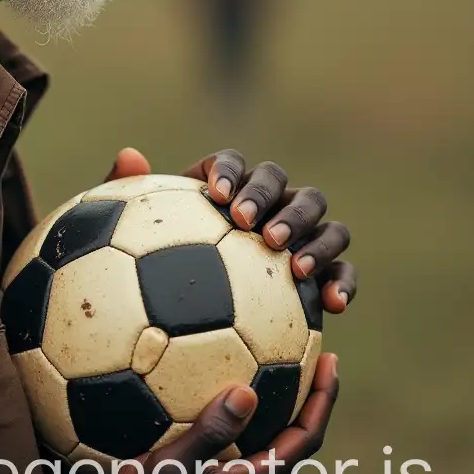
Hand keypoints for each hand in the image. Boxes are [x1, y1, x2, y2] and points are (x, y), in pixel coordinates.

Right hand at [80, 354, 339, 473]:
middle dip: (312, 395)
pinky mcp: (212, 473)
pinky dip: (248, 406)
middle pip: (298, 436)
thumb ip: (210, 433)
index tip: (329, 361)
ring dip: (285, 400)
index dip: (323, 400)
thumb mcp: (172, 465)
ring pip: (273, 436)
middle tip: (314, 353)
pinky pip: (244, 435)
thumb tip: (247, 392)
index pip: (306, 438)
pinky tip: (223, 378)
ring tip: (279, 358)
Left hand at [105, 148, 355, 313]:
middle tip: (253, 227)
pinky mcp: (323, 272)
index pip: (232, 163)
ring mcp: (300, 235)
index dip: (229, 172)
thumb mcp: (133, 240)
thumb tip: (129, 155)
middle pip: (281, 183)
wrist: (191, 317)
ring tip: (293, 265)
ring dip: (312, 235)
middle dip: (269, 200)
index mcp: (225, 186)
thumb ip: (129, 195)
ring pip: (323, 219)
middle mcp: (268, 204)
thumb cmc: (156, 273)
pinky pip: (343, 270)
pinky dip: (344, 280)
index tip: (215, 197)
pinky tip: (334, 304)